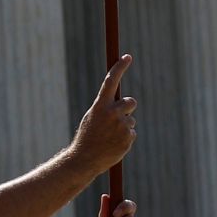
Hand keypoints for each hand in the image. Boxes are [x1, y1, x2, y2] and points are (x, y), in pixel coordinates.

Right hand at [70, 55, 136, 173]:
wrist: (85, 159)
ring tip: (110, 137)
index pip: (111, 81)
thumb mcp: (92, 117)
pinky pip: (131, 133)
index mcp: (100, 105)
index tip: (127, 57)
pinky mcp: (128, 137)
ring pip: (131, 120)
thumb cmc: (87, 137)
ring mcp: (121, 125)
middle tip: (117, 118)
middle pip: (131, 102)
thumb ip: (105, 107)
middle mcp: (112, 112)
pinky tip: (114, 145)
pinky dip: (125, 138)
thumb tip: (121, 100)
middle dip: (127, 108)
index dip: (120, 67)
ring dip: (124, 126)